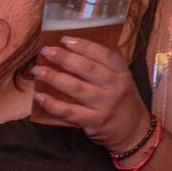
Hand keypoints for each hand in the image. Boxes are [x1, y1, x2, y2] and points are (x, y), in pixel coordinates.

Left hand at [30, 35, 150, 155]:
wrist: (134, 131)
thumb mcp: (121, 80)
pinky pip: (69, 111)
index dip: (83, 45)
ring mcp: (104, 105)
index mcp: (122, 73)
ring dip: (54, 77)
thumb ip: (104, 68)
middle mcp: (115, 87)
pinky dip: (52, 104)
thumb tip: (72, 52)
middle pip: (87, 69)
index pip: (104, 55)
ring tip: (38, 70)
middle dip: (64, 57)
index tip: (65, 39)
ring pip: (75, 88)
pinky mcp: (94, 122)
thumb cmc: (123, 101)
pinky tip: (39, 96)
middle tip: (46, 51)